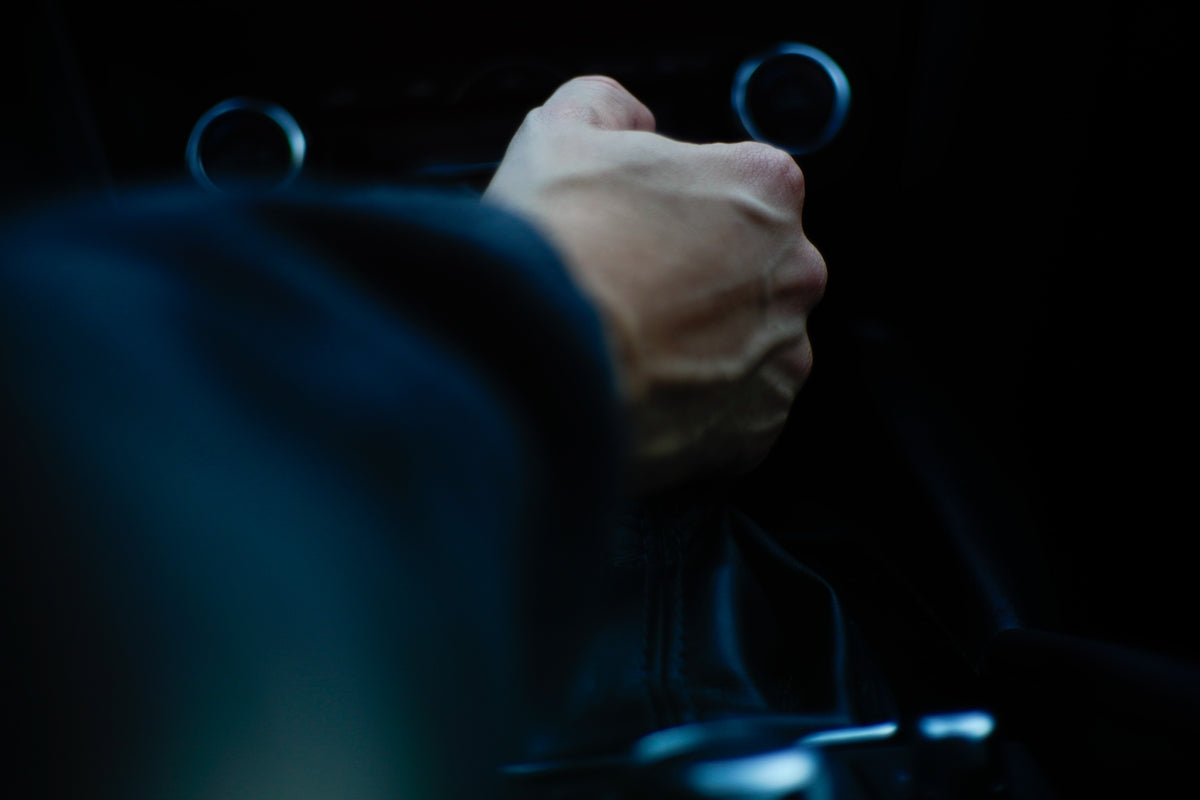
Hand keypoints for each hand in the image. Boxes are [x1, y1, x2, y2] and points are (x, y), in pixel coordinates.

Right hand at [484, 76, 826, 494]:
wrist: (534, 362)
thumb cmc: (554, 249)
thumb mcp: (558, 131)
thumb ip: (607, 106)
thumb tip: (626, 120)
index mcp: (764, 190)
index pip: (736, 182)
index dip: (676, 200)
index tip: (634, 224)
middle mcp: (793, 273)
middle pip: (749, 265)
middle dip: (696, 273)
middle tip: (626, 287)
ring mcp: (780, 357)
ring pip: (747, 340)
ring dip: (702, 341)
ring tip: (630, 346)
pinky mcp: (757, 430)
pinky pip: (735, 411)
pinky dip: (698, 406)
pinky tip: (645, 392)